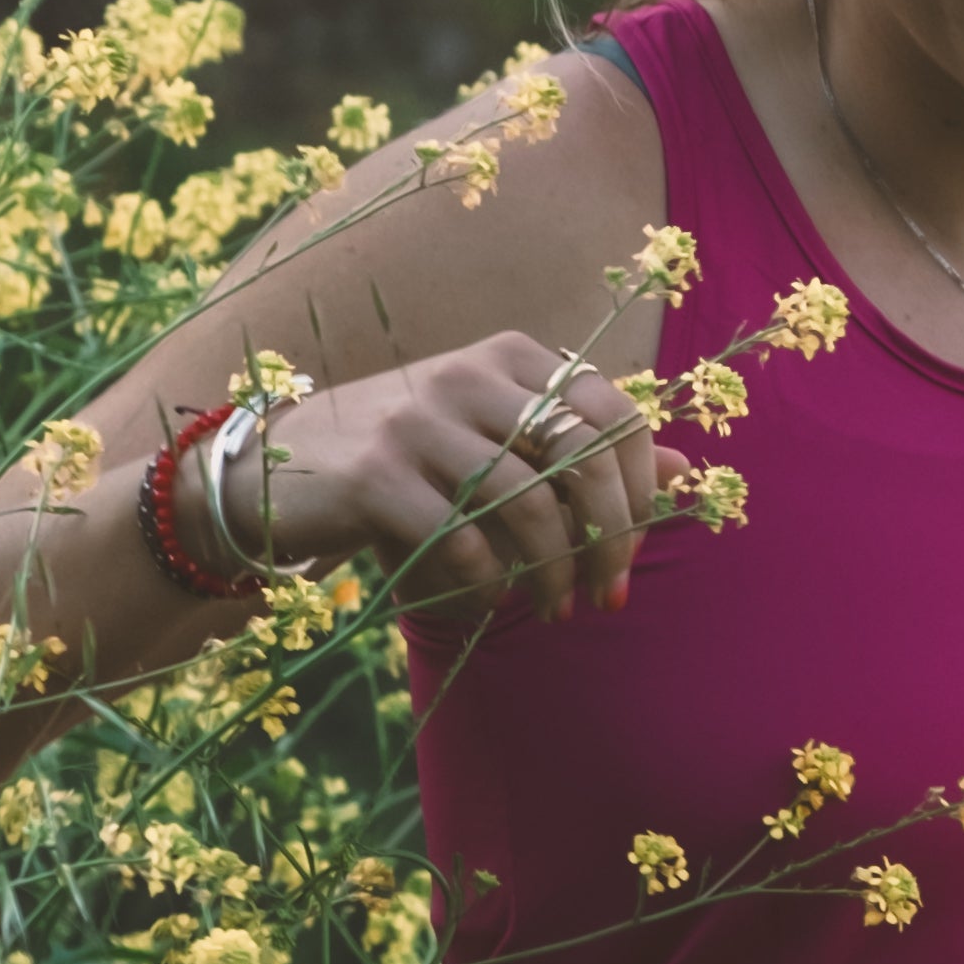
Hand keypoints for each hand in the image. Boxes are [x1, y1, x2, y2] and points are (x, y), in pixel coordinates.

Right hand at [232, 335, 662, 621]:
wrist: (278, 466)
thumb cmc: (406, 456)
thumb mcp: (497, 438)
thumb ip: (584, 449)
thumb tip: (686, 472)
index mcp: (510, 355)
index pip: (614, 411)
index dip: (640, 490)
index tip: (633, 553)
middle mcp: (468, 374)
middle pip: (582, 457)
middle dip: (611, 538)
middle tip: (607, 596)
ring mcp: (418, 421)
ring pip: (527, 504)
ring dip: (552, 572)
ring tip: (552, 609)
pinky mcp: (374, 476)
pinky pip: (461, 540)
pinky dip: (486, 582)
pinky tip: (488, 600)